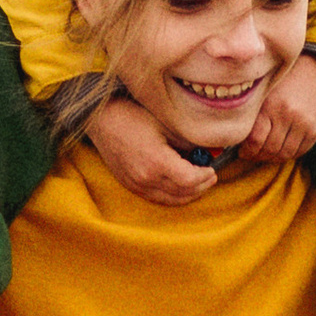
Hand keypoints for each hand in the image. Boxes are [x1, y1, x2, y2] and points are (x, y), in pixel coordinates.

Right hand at [86, 93, 223, 206]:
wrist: (102, 120)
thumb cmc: (133, 116)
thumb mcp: (166, 123)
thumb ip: (188, 140)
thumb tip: (208, 150)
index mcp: (156, 162)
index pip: (190, 180)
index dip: (205, 176)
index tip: (212, 168)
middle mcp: (146, 179)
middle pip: (183, 193)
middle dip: (201, 186)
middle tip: (210, 175)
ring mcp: (136, 185)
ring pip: (171, 200)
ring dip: (188, 194)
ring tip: (199, 182)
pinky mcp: (130, 186)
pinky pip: (157, 198)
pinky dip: (173, 195)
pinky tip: (180, 186)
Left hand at [241, 51, 315, 164]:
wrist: (313, 74)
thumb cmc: (281, 84)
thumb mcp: (264, 93)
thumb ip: (253, 115)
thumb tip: (236, 140)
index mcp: (271, 104)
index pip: (255, 139)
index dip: (247, 151)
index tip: (242, 152)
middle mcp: (289, 114)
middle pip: (270, 149)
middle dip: (258, 156)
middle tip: (251, 155)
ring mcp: (305, 124)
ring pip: (285, 154)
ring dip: (273, 158)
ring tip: (265, 154)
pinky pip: (299, 152)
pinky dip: (288, 155)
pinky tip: (280, 150)